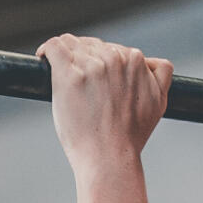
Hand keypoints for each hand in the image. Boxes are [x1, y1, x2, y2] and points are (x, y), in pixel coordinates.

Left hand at [40, 34, 173, 168]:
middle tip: (80, 84)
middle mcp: (115, 59)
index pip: (114, 48)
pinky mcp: (69, 75)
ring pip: (73, 45)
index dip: (103, 62)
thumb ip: (160, 77)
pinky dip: (47, 50)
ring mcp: (92, 66)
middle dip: (85, 59)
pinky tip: (43, 57)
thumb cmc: (130, 137)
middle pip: (92, 45)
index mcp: (137, 61)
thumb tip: (150, 63)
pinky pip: (55, 47)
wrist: (110, 157)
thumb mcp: (158, 104)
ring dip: (67, 58)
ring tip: (63, 77)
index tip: (94, 78)